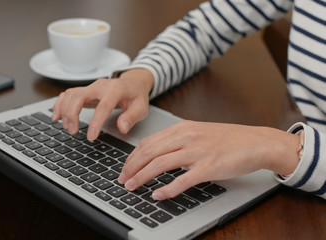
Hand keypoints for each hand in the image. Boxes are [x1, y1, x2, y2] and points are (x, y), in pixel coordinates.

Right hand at [52, 68, 153, 140]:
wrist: (133, 83)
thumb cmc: (136, 96)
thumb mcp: (141, 108)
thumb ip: (131, 118)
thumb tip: (122, 128)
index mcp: (116, 89)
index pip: (103, 106)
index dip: (96, 122)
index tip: (91, 137)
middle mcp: (101, 85)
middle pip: (80, 96)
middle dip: (73, 114)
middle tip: (73, 131)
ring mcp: (92, 86)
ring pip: (71, 94)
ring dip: (65, 111)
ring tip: (68, 127)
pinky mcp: (85, 90)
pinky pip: (68, 94)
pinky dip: (60, 104)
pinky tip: (56, 116)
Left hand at [118, 120, 299, 200]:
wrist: (256, 142)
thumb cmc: (228, 140)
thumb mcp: (198, 133)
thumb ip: (178, 140)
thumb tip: (156, 153)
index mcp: (182, 128)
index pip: (148, 142)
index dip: (132, 156)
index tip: (125, 167)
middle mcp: (187, 137)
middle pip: (149, 152)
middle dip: (131, 167)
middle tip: (123, 179)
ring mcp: (197, 151)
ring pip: (160, 164)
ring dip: (142, 177)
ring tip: (132, 187)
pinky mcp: (209, 166)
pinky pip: (182, 179)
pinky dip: (167, 189)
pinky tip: (158, 195)